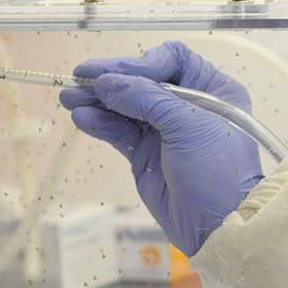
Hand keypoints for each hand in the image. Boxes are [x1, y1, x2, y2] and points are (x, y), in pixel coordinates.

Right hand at [59, 41, 263, 255]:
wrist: (218, 226)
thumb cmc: (217, 170)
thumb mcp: (188, 126)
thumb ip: (147, 99)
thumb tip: (107, 82)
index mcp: (212, 90)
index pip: (173, 61)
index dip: (143, 63)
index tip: (119, 74)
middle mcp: (188, 105)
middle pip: (143, 81)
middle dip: (112, 79)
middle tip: (80, 78)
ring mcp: (164, 130)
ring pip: (125, 106)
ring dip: (97, 100)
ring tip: (69, 98)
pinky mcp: (145, 154)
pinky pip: (118, 131)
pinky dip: (100, 123)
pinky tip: (82, 118)